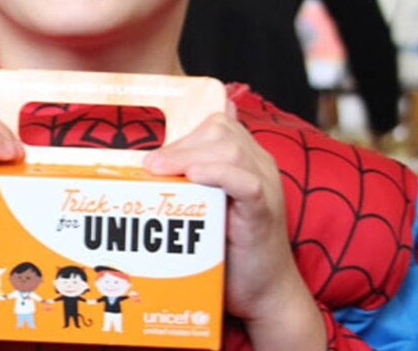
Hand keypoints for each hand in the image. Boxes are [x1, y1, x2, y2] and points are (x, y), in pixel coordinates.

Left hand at [142, 107, 324, 349]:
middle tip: (152, 166)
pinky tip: (195, 176)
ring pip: (231, 151)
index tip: (157, 158)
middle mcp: (259, 166)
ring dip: (189, 155)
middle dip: (182, 144)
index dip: (184, 135)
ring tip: (161, 170)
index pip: (217, 124)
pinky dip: (219, 174)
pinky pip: (247, 183)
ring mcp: (265, 187)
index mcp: (247, 159)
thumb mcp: (208, 206)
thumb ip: (192, 179)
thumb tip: (159, 158)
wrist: (264, 293)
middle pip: (222, 131)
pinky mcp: (264, 213)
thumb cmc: (232, 250)